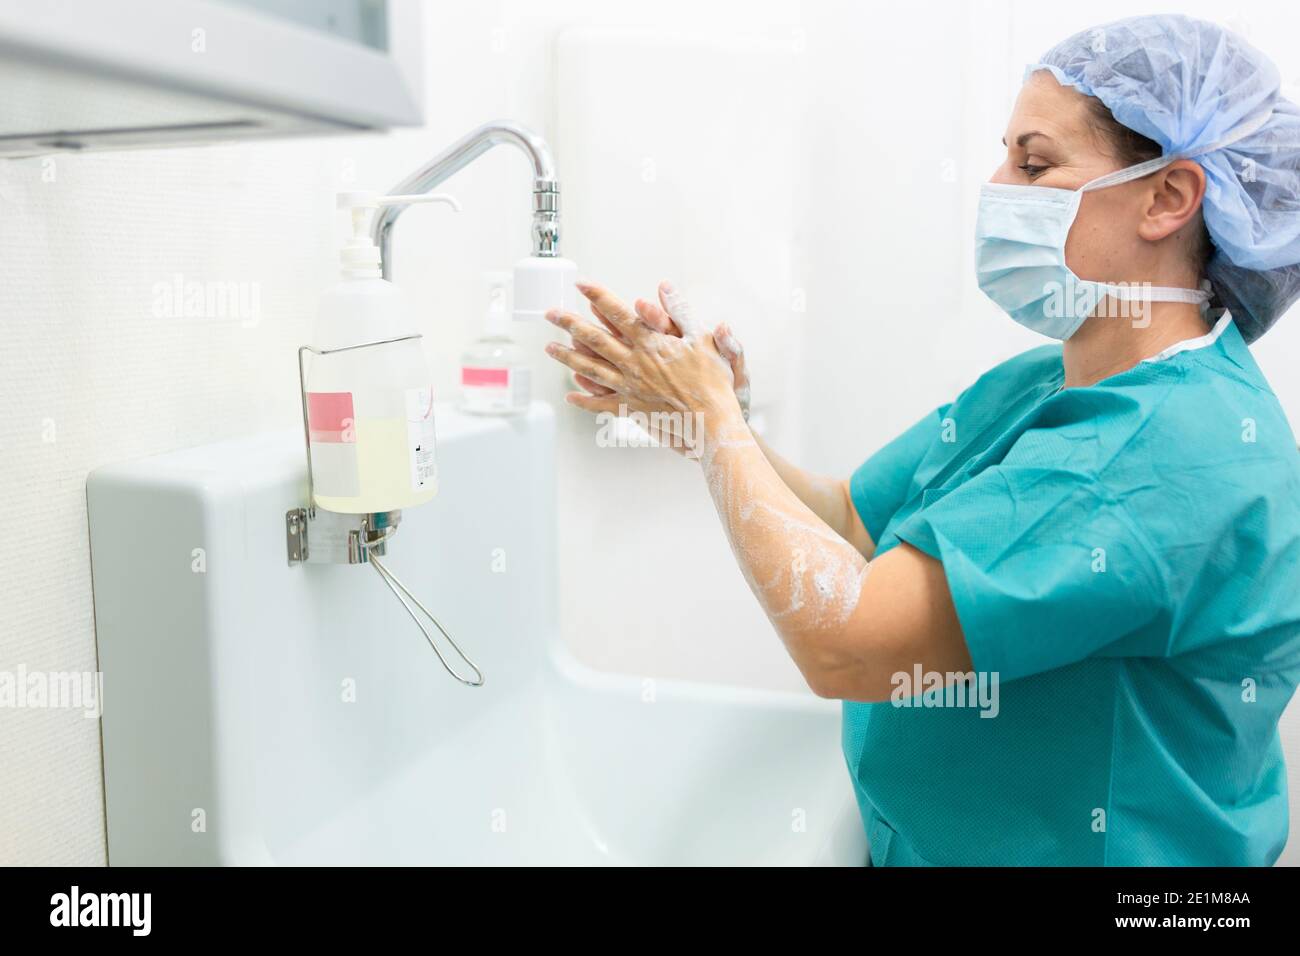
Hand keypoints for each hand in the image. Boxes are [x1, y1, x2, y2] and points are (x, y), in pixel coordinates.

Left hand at [544, 280, 743, 456]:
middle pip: (593, 339)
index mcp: (649, 342)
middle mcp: (633, 363)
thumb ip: (679, 310)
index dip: (597, 296)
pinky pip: (601, 403)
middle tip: (550, 314)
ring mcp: (629, 387)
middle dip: (569, 324)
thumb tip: (664, 287)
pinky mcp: (630, 408)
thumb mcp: (701, 337)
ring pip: (590, 369)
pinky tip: (570, 395)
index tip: (580, 284)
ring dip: (567, 357)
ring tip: (549, 348)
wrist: (710, 421)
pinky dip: (583, 399)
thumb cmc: (711, 380)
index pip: (617, 313)